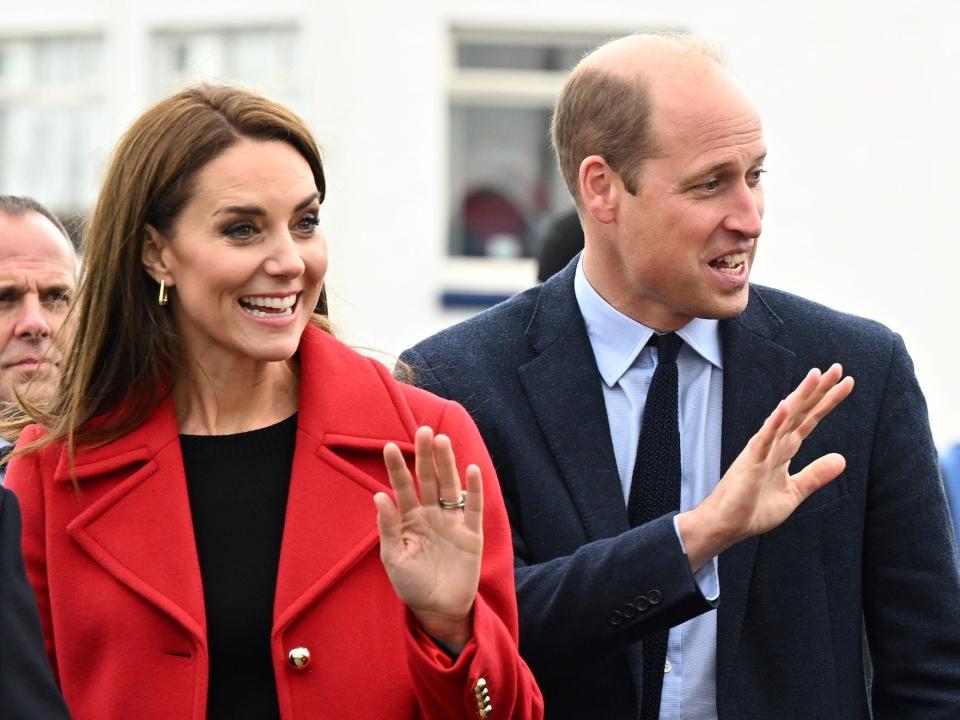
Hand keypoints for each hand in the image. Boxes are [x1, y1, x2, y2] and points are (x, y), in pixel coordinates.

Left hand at [375, 426, 483, 653]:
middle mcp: (431, 514)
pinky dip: (474, 489)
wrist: (438, 610)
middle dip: (425, 455)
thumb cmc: (411, 585)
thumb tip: (379, 496)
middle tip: (423, 430)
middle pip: (429, 479)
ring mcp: (452, 522)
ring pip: (450, 486)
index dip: (397, 467)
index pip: (403, 487)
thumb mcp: (393, 558)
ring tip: (442, 441)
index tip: (389, 446)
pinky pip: (473, 507)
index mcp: (410, 518)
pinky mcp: (471, 534)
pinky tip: (471, 470)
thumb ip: (388, 526)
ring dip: (447, 464)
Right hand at [677, 364, 854, 569]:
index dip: (827, 402)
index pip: (810, 420)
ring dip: (800, 396)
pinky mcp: (750, 461)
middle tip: (838, 368)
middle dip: (819, 390)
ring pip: (785, 417)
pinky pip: (765, 438)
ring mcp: (762, 450)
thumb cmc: (753, 509)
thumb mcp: (793, 493)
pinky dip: (775, 422)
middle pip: (801, 411)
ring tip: (817, 376)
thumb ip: (815, 475)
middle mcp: (774, 443)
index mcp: (783, 450)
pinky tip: (785, 405)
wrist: (726, 526)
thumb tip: (842, 459)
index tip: (846, 383)